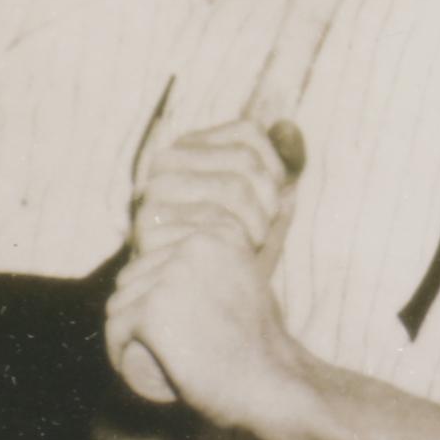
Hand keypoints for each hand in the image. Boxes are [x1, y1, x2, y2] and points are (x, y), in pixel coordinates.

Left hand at [106, 222, 314, 439]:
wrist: (272, 383)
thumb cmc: (260, 342)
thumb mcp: (248, 279)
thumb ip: (225, 258)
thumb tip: (182, 242)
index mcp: (219, 231)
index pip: (156, 243)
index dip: (153, 279)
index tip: (168, 312)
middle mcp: (195, 245)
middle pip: (136, 273)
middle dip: (137, 306)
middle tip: (157, 340)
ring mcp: (172, 275)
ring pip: (121, 301)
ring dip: (126, 330)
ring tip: (144, 353)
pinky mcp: (153, 310)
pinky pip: (115, 328)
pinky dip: (116, 351)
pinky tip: (126, 363)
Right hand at [127, 118, 302, 261]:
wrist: (201, 311)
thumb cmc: (234, 254)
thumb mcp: (265, 209)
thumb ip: (282, 169)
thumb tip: (291, 129)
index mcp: (190, 148)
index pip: (248, 132)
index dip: (276, 168)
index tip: (273, 202)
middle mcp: (166, 162)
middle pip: (245, 161)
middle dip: (269, 203)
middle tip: (261, 234)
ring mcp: (153, 193)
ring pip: (234, 188)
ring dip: (257, 227)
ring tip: (246, 249)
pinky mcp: (149, 227)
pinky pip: (214, 223)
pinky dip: (235, 246)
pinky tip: (226, 262)